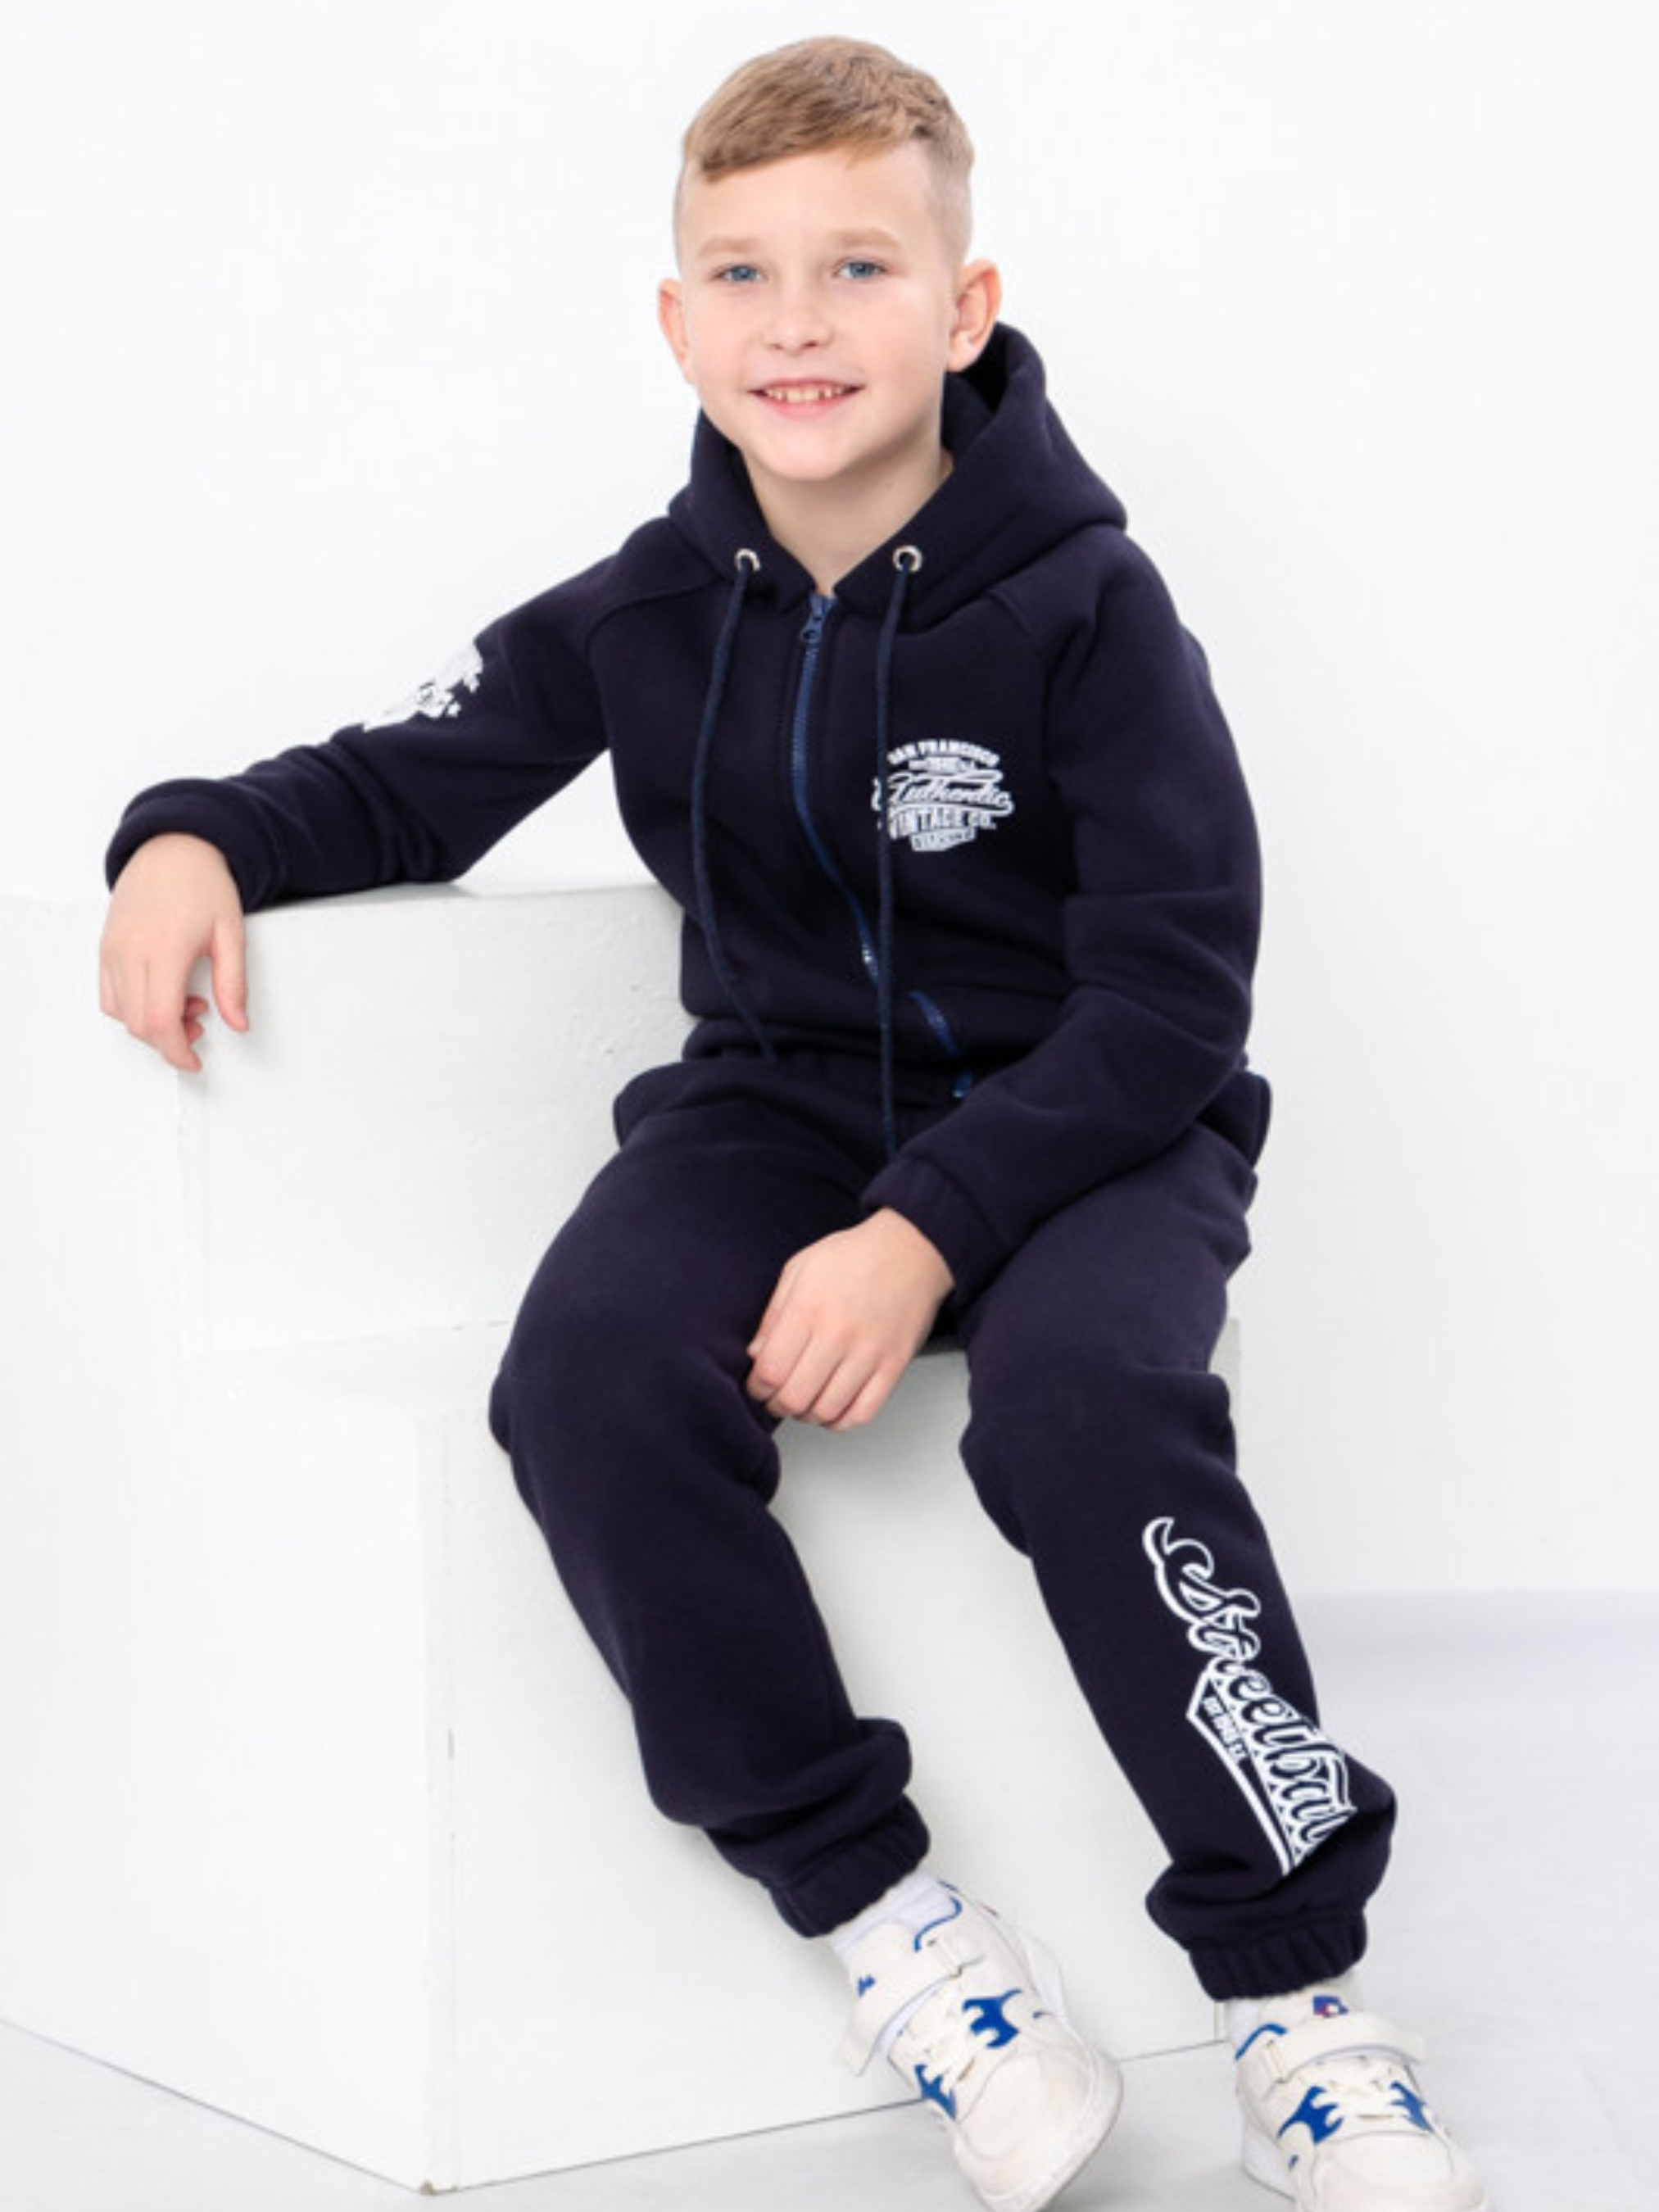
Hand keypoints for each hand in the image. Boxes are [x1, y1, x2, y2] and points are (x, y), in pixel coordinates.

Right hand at [99, 834, 248, 1071]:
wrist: (172, 848)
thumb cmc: (202, 883)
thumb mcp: (231, 935)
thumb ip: (233, 984)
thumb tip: (237, 1023)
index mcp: (164, 950)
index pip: (160, 1021)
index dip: (177, 1051)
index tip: (193, 1060)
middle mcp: (130, 951)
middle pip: (139, 1024)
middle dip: (169, 1040)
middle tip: (198, 1025)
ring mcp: (112, 949)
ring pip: (120, 1013)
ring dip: (151, 1024)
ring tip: (184, 1003)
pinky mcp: (104, 947)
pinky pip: (109, 995)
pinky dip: (132, 1008)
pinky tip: (160, 993)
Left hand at [746, 1209, 953, 1431]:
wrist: (910, 1250)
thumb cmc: (855, 1256)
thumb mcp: (800, 1269)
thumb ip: (774, 1314)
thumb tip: (756, 1353)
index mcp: (809, 1309)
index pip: (771, 1370)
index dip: (757, 1387)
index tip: (757, 1385)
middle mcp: (838, 1335)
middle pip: (795, 1397)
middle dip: (778, 1405)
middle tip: (776, 1398)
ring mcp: (869, 1353)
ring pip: (827, 1411)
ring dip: (807, 1415)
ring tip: (803, 1402)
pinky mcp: (894, 1366)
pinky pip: (863, 1412)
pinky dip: (841, 1421)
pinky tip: (832, 1408)